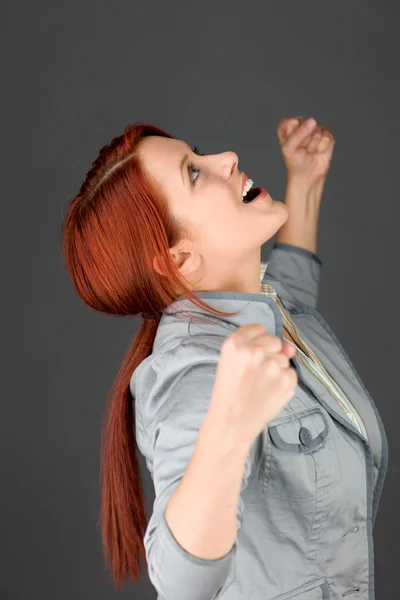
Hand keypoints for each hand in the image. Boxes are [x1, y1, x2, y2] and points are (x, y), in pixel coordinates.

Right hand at [208, 323, 297, 446]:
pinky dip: (283, 381)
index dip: (256, 341)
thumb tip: (290, 347)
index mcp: (235, 344)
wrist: (232, 422)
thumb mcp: (231, 362)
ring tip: (260, 384)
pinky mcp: (286, 380)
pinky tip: (269, 391)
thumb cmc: (229, 392)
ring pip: (284, 358)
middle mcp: (255, 351)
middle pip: (274, 341)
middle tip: (255, 372)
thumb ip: (257, 346)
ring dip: (276, 368)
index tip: (251, 354)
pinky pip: (291, 372)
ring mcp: (273, 366)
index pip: (258, 328)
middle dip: (268, 353)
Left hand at [277, 116, 334, 185]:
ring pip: (317, 131)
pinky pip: (326, 137)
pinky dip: (322, 148)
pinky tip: (318, 152)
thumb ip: (298, 134)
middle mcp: (302, 126)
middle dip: (304, 140)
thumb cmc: (295, 163)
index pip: (291, 122)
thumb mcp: (289, 149)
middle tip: (302, 150)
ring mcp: (315, 130)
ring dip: (313, 146)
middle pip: (305, 124)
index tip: (291, 145)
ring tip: (310, 152)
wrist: (308, 176)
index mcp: (288, 128)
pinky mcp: (326, 136)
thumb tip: (312, 121)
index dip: (292, 135)